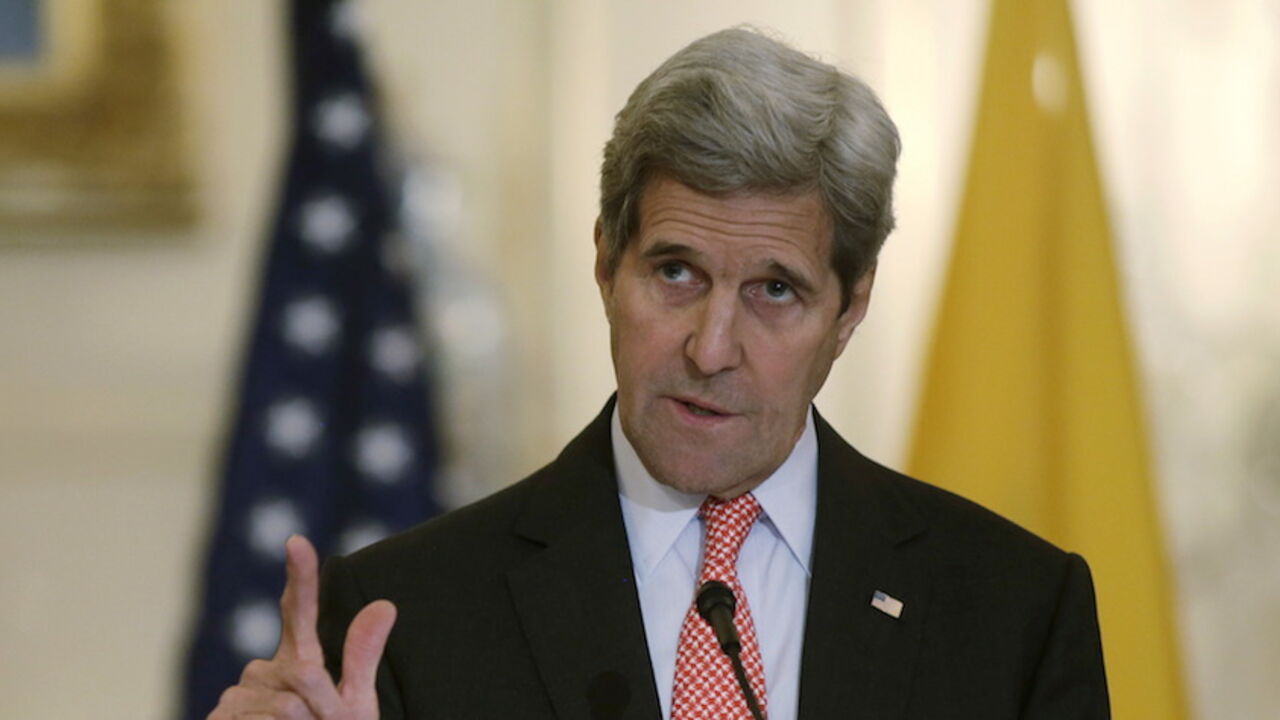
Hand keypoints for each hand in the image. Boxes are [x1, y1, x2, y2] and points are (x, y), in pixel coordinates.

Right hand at [208, 535, 395, 718]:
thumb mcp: (355, 706)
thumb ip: (362, 656)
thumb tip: (385, 604)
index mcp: (297, 660)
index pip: (299, 612)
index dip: (300, 577)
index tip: (298, 542)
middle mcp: (262, 672)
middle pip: (306, 673)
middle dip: (326, 706)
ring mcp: (236, 696)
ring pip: (287, 704)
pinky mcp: (219, 719)